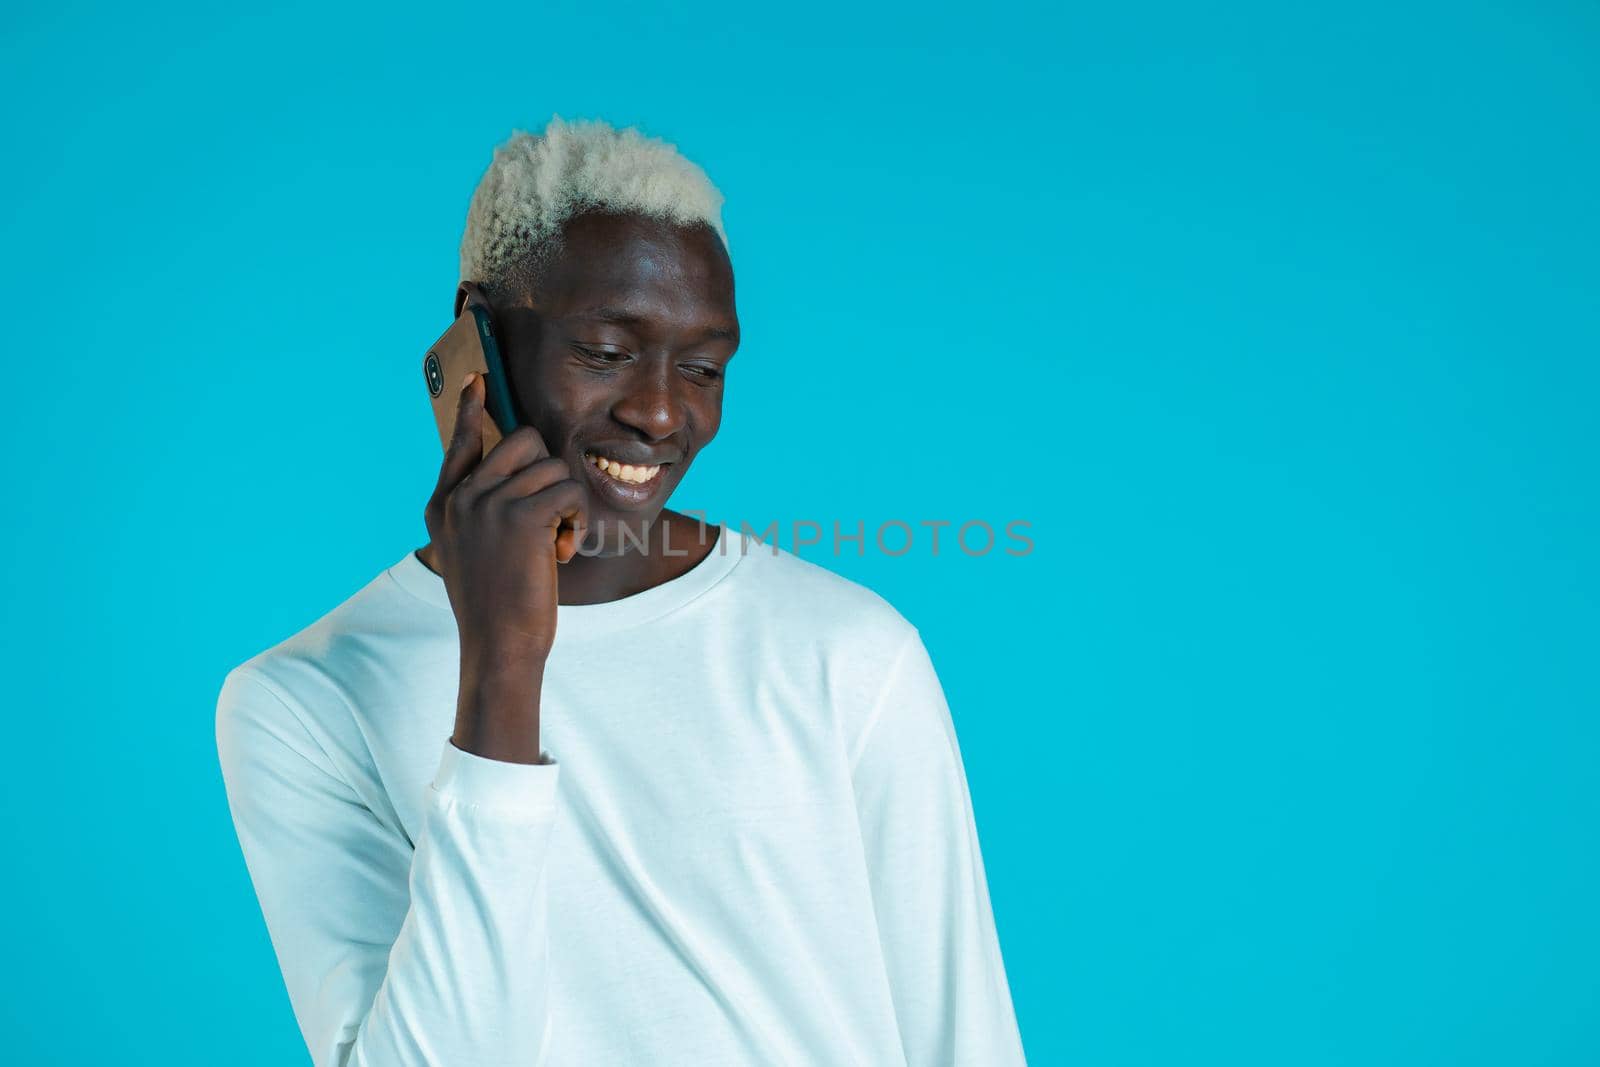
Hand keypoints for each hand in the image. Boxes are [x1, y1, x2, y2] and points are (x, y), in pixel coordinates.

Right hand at [423, 371, 587, 760]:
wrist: (498, 647)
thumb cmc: (495, 606)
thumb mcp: (471, 553)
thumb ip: (477, 512)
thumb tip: (509, 475)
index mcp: (443, 504)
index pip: (461, 441)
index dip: (472, 409)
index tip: (479, 379)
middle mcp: (460, 497)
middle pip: (522, 441)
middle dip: (549, 473)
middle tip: (549, 518)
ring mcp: (487, 503)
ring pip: (552, 467)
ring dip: (567, 506)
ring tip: (554, 546)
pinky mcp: (520, 516)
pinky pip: (568, 491)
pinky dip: (577, 522)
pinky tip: (562, 553)